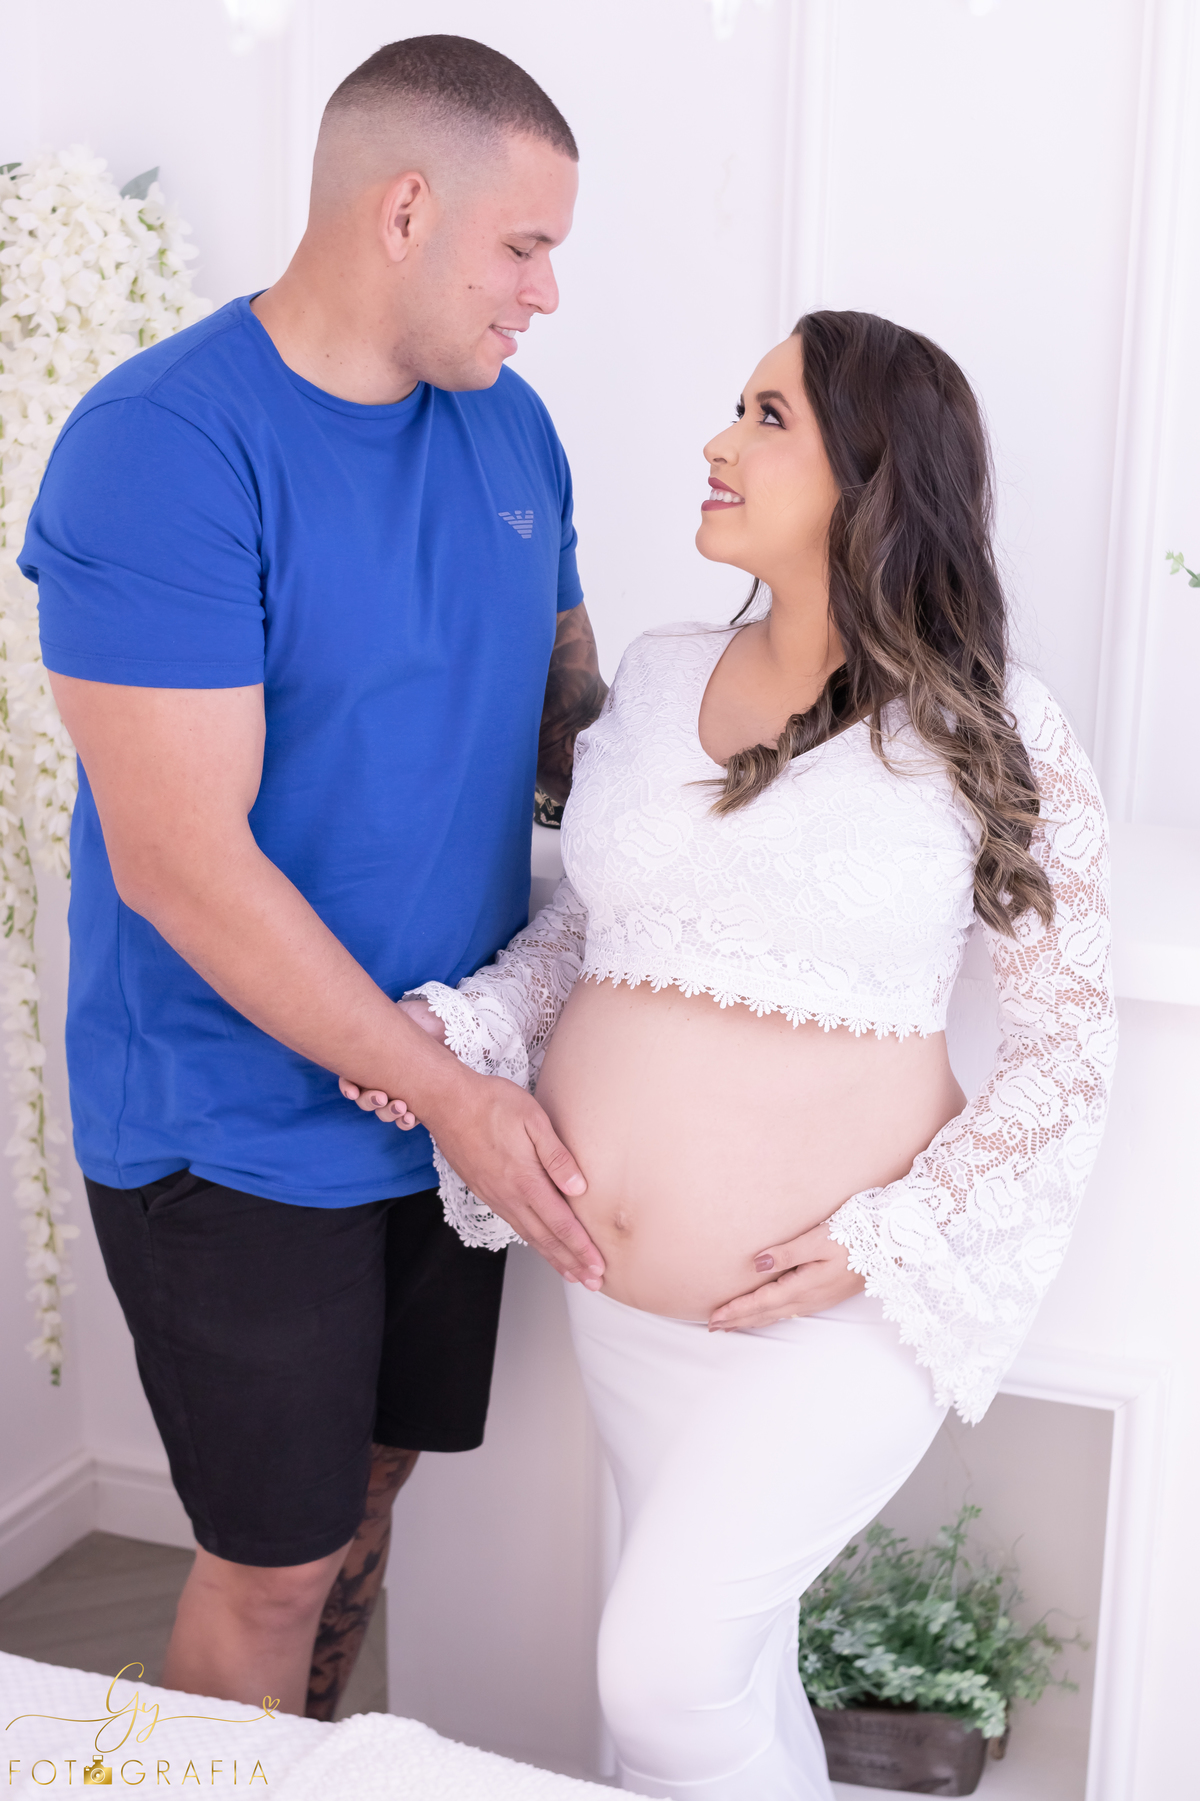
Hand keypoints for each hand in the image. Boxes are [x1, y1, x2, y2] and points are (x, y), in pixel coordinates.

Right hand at [339, 1000, 604, 1289]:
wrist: (446, 1102)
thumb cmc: (492, 1103)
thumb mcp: (533, 1119)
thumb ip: (557, 1155)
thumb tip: (579, 1188)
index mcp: (525, 1180)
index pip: (560, 1224)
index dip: (581, 1248)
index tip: (597, 1267)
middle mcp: (509, 1196)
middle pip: (546, 1238)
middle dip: (571, 1262)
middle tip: (592, 1282)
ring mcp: (495, 1196)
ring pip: (529, 1235)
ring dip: (553, 1257)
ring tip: (571, 1273)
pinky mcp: (485, 1191)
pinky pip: (514, 1224)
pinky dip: (532, 1240)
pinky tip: (540, 1243)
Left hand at [708, 1223, 863, 1330]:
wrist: (889, 1249)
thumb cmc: (854, 1238)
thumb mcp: (819, 1240)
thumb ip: (787, 1253)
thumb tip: (756, 1263)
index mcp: (802, 1286)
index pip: (760, 1302)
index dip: (735, 1310)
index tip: (713, 1317)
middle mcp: (807, 1299)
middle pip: (765, 1314)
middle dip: (738, 1320)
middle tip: (712, 1327)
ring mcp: (816, 1300)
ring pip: (776, 1315)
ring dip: (752, 1320)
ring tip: (732, 1324)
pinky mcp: (823, 1296)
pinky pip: (788, 1312)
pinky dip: (769, 1315)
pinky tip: (766, 1314)